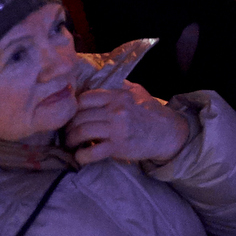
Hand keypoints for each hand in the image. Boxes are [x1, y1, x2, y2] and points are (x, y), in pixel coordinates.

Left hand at [66, 83, 189, 166]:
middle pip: (79, 117)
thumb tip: (102, 79)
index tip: (72, 116)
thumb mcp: (138, 93)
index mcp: (118, 96)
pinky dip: (81, 156)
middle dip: (68, 127)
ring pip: (81, 132)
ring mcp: (117, 128)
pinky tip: (81, 156)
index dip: (73, 109)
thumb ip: (119, 87)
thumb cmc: (151, 113)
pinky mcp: (118, 146)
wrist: (167, 133)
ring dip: (71, 141)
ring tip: (71, 144)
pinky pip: (91, 152)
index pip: (84, 99)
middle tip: (68, 134)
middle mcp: (116, 110)